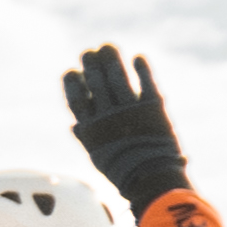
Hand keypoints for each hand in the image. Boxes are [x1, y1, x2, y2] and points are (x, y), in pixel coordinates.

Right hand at [62, 43, 185, 208]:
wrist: (153, 179)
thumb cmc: (122, 170)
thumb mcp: (98, 156)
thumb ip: (87, 137)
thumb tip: (74, 124)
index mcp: (93, 128)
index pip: (76, 98)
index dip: (73, 82)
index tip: (72, 71)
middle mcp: (109, 115)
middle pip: (96, 82)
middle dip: (91, 64)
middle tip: (90, 52)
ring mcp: (131, 110)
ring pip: (117, 78)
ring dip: (112, 59)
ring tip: (108, 46)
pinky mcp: (154, 108)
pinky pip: (146, 83)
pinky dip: (142, 69)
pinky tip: (138, 57)